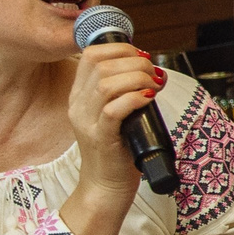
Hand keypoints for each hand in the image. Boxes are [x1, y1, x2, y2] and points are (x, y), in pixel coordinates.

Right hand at [68, 42, 163, 193]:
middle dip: (135, 62)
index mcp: (80, 95)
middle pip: (101, 65)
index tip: (142, 57)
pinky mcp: (101, 138)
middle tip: (153, 74)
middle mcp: (78, 105)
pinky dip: (134, 99)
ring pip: (106, 84)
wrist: (106, 186)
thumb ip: (127, 90)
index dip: (120, 48)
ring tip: (153, 87)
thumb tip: (155, 71)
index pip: (90, 55)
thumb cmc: (119, 148)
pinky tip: (148, 99)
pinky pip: (113, 109)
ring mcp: (87, 122)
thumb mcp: (117, 113)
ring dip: (137, 78)